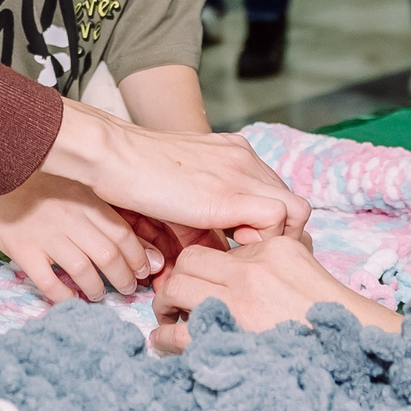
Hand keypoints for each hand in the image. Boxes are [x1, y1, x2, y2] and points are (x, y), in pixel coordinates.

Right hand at [0, 171, 160, 302]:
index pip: (123, 233)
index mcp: (84, 197)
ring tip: (99, 296)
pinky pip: (48, 282)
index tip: (146, 269)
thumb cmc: (28, 170)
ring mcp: (45, 235)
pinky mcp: (21, 249)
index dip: (139, 256)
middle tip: (129, 289)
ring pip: (84, 272)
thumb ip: (94, 197)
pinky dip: (63, 297)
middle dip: (125, 279)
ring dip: (97, 290)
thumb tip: (121, 219)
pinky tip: (68, 301)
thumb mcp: (67, 176)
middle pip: (109, 256)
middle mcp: (69, 218)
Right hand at [50, 104, 310, 245]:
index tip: (248, 243)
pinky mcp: (233, 194)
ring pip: (297, 210)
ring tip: (246, 255)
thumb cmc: (133, 176)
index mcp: (234, 153)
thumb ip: (202, 221)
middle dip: (280, 234)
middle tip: (252, 256)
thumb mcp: (179, 197)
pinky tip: (236, 250)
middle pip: (293, 202)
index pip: (276, 191)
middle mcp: (245, 158)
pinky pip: (279, 218)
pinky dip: (265, 239)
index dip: (269, 223)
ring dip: (278, 238)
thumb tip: (215, 256)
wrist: (113, 156)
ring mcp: (243, 173)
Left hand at [149, 237, 395, 352]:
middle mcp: (252, 270)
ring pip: (177, 289)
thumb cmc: (330, 315)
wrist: (352, 347)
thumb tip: (245, 252)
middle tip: (170, 297)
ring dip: (165, 305)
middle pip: (189, 261)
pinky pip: (181, 332)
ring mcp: (239, 302)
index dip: (198, 262)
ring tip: (165, 319)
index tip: (192, 278)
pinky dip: (165, 338)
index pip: (217, 245)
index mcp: (271, 249)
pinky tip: (163, 343)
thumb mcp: (306, 268)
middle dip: (174, 279)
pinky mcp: (230, 335)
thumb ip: (276, 255)